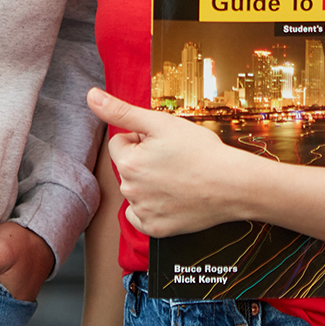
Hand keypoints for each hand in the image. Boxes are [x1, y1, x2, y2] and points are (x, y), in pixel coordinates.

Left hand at [87, 87, 252, 237]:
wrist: (233, 185)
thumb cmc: (201, 152)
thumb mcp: (160, 123)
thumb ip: (121, 111)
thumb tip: (91, 96)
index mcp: (128, 163)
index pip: (120, 142)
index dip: (142, 138)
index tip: (164, 142)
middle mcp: (130, 191)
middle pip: (128, 166)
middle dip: (145, 160)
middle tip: (175, 159)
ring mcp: (144, 212)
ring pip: (136, 189)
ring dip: (150, 182)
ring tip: (179, 177)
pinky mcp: (157, 229)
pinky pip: (142, 216)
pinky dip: (153, 207)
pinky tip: (173, 198)